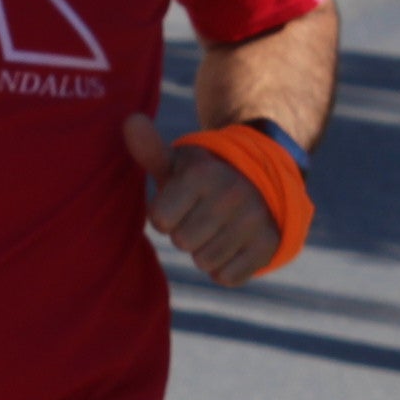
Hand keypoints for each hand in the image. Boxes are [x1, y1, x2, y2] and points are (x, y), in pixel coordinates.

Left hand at [125, 115, 281, 286]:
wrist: (259, 182)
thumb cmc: (203, 178)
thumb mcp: (178, 163)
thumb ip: (150, 150)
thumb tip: (130, 121)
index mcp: (203, 174)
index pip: (159, 221)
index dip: (164, 216)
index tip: (179, 202)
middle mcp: (232, 195)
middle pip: (182, 242)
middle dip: (185, 233)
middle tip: (200, 215)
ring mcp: (254, 220)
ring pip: (204, 262)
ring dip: (205, 251)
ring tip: (217, 228)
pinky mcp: (269, 244)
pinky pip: (227, 277)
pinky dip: (225, 267)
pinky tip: (232, 245)